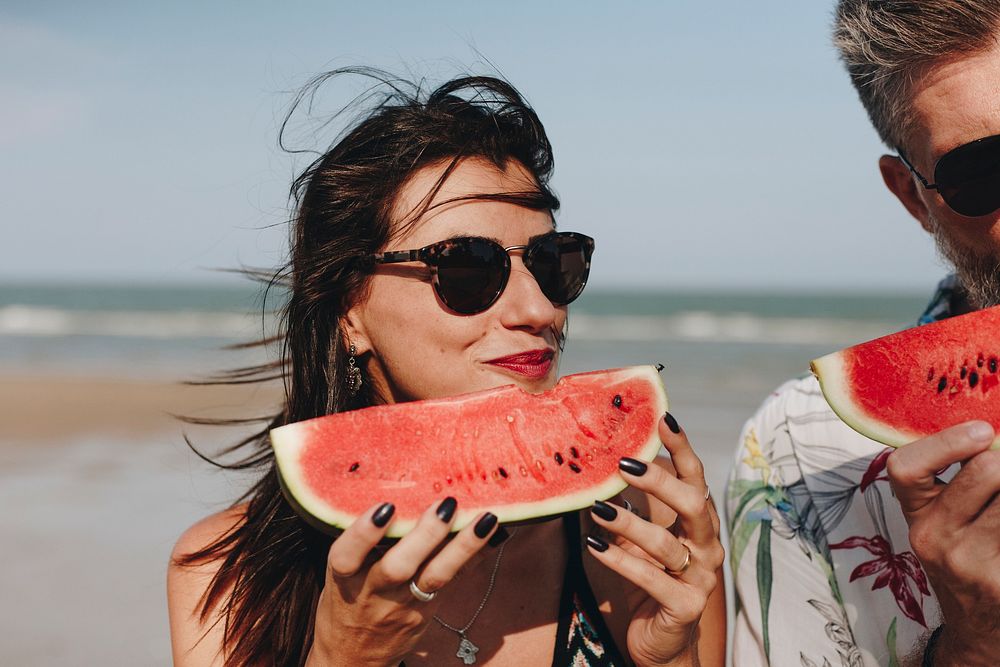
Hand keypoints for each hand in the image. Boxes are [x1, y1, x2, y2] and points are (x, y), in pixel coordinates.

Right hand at [306, 498, 499, 666]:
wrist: (354, 657)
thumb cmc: (347, 601)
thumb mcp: (340, 575)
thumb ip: (360, 544)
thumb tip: (391, 493)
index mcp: (344, 579)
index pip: (346, 556)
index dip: (364, 533)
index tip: (385, 507)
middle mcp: (373, 593)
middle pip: (398, 568)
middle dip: (424, 536)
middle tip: (446, 504)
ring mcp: (403, 606)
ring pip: (435, 578)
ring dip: (462, 546)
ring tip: (485, 519)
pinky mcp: (427, 613)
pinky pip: (455, 583)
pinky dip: (474, 557)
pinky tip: (495, 535)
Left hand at [587, 413, 724, 666]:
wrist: (661, 641)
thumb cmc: (649, 578)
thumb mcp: (640, 536)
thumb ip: (635, 503)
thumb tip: (604, 460)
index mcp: (698, 522)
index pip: (695, 477)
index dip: (682, 447)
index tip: (663, 418)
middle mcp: (706, 545)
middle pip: (692, 504)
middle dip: (661, 481)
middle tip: (624, 464)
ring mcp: (700, 577)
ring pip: (667, 544)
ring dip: (629, 523)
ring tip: (597, 509)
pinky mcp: (685, 606)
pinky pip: (652, 579)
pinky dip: (620, 561)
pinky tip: (594, 546)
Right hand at [885, 421, 998, 666]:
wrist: (981, 631)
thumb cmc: (968, 562)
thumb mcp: (946, 523)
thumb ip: (957, 480)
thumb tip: (991, 435)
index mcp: (918, 516)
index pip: (906, 468)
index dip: (945, 443)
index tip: (982, 431)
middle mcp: (934, 538)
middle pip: (986, 470)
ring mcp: (971, 563)